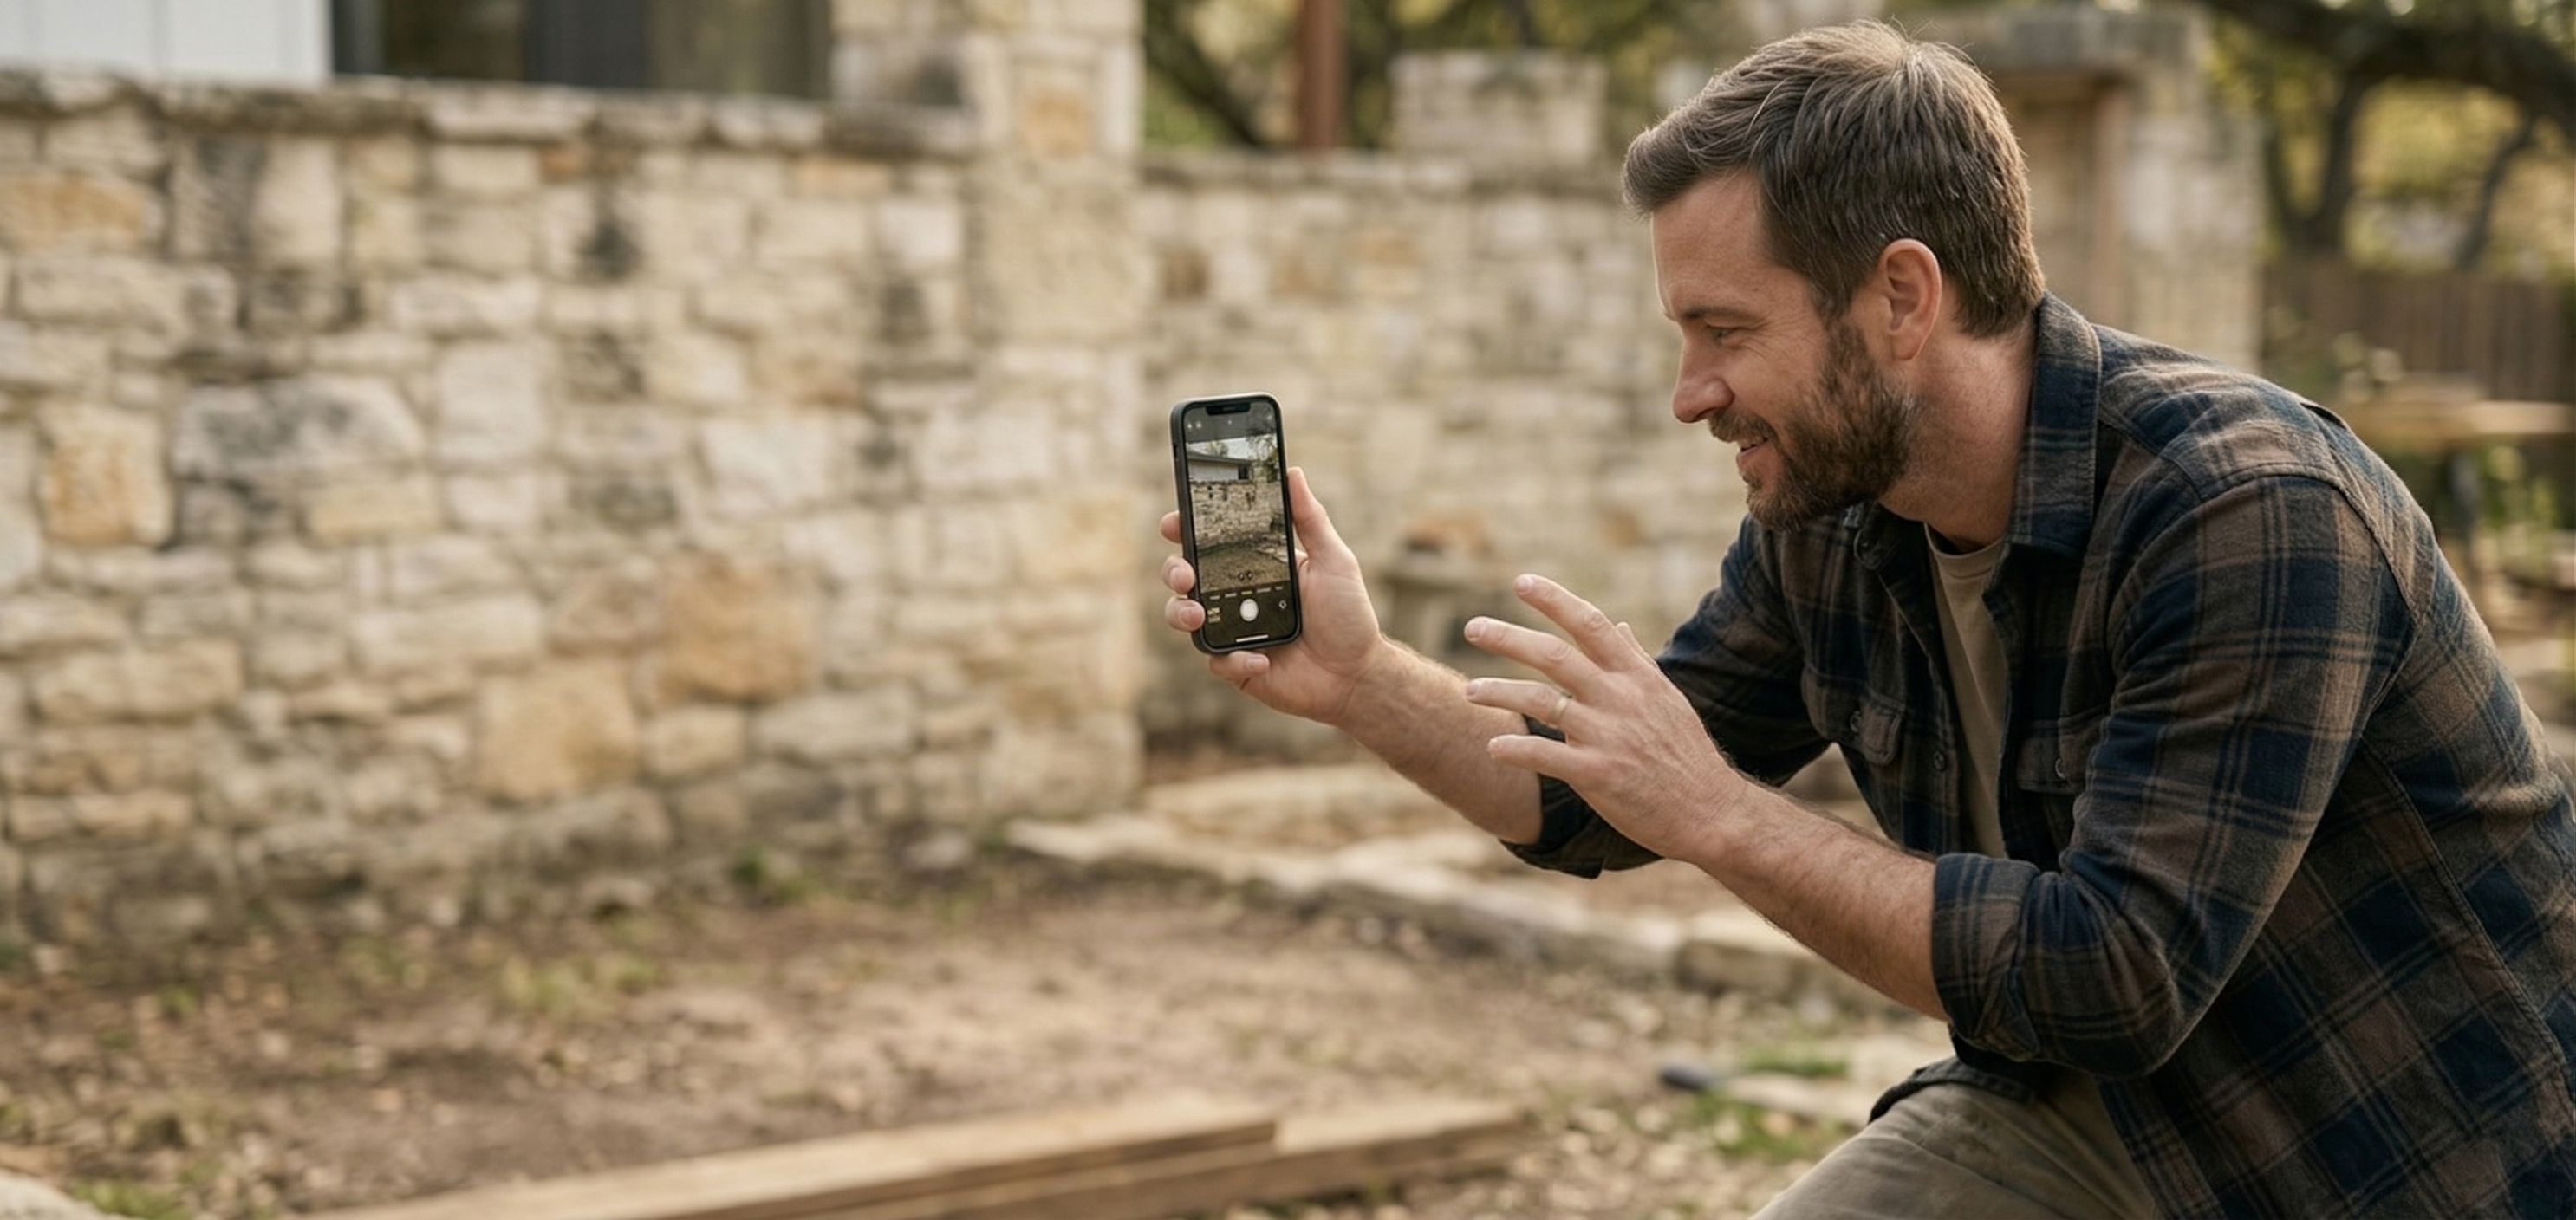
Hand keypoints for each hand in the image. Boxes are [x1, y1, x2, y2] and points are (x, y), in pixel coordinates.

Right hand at [1160, 467, 1389, 725]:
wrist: (1356, 674)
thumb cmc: (1348, 615)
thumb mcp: (1334, 560)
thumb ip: (1311, 519)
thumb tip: (1292, 473)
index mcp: (1254, 565)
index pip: (1209, 541)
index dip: (1184, 529)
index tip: (1173, 522)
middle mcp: (1236, 595)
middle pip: (1184, 576)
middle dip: (1173, 571)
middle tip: (1185, 575)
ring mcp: (1232, 631)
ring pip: (1183, 616)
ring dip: (1182, 613)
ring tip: (1198, 615)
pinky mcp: (1235, 665)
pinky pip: (1215, 659)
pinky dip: (1233, 658)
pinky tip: (1262, 658)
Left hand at [1459, 574, 1741, 863]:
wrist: (1711, 812)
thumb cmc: (1685, 755)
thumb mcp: (1667, 700)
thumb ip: (1637, 662)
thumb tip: (1620, 626)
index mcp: (1636, 676)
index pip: (1591, 624)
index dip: (1554, 600)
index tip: (1521, 581)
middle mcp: (1620, 698)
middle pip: (1555, 655)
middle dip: (1508, 637)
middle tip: (1472, 627)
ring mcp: (1609, 736)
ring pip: (1541, 701)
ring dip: (1499, 692)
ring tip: (1469, 691)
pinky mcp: (1599, 775)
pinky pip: (1546, 755)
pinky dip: (1516, 749)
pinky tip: (1492, 747)